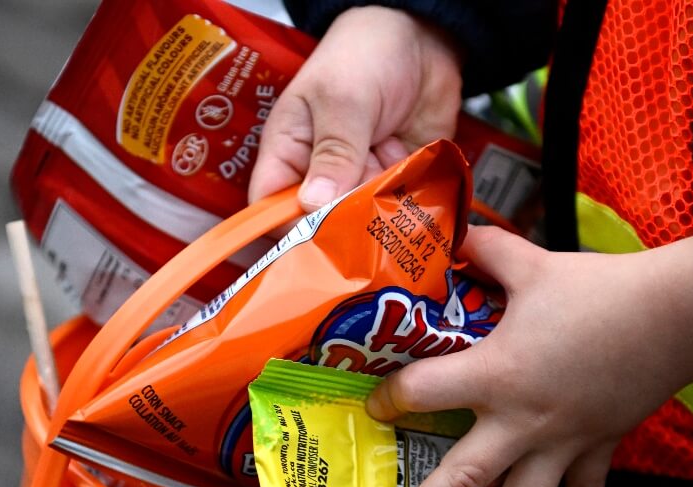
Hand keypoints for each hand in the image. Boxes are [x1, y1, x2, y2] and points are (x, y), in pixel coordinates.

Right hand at [249, 7, 463, 209]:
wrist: (423, 38)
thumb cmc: (364, 53)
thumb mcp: (343, 97)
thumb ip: (333, 151)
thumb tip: (312, 203)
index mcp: (288, 151)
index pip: (269, 206)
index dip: (284, 229)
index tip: (311, 242)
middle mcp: (321, 174)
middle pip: (319, 223)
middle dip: (343, 226)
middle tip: (367, 215)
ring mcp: (360, 182)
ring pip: (363, 223)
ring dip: (381, 216)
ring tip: (397, 191)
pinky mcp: (396, 185)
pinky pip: (399, 213)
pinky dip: (409, 210)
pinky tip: (418, 194)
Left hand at [366, 228, 692, 486]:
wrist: (678, 316)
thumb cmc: (600, 291)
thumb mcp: (533, 264)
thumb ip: (487, 252)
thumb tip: (454, 233)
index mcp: (496, 374)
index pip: (424, 392)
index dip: (391, 398)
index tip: (372, 408)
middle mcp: (521, 422)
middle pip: (463, 478)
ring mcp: (562, 444)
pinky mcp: (599, 448)